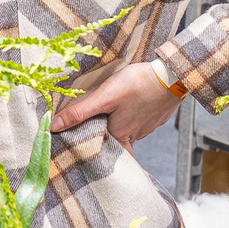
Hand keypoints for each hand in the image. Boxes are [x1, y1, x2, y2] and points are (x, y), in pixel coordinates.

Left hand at [50, 62, 185, 149]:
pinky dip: (134, 116)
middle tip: (94, 129)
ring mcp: (148, 126)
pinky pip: (141, 120)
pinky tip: (131, 106)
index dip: (93, 150)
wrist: (175, 76)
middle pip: (116, 140)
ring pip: (129, 130)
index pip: (103, 149)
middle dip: (106, 137)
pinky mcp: (157, 116)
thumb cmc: (138, 85)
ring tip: (109, 115)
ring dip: (120, 125)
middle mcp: (135, 134)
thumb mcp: (104, 97)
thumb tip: (54, 127)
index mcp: (120, 134)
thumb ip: (80, 112)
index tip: (82, 151)